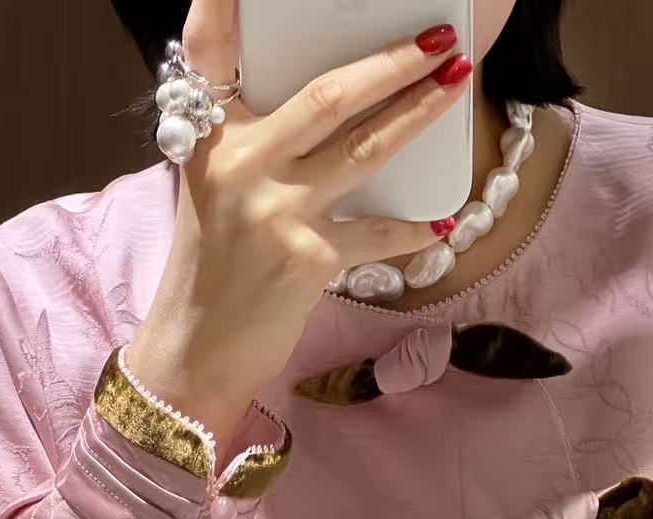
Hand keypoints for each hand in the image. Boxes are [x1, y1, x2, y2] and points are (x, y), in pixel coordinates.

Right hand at [127, 0, 472, 447]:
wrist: (197, 351)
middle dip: (391, 61)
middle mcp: (241, 165)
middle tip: (437, 39)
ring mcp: (276, 211)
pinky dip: (412, 229)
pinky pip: (378, 233)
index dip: (223, 5)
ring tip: (455, 85)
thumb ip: (255, 145)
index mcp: (210, 140)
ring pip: (365, 149)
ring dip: (418, 114)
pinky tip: (441, 221)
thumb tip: (332, 110)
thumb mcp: (215, 191)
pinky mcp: (309, 259)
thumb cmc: (213, 270)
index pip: (208, 50)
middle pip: (328, 94)